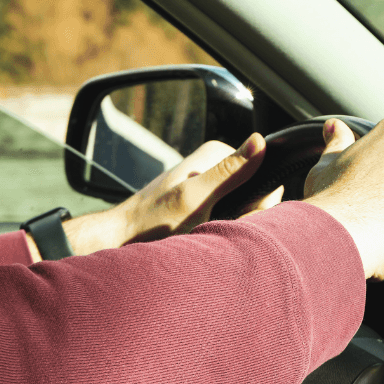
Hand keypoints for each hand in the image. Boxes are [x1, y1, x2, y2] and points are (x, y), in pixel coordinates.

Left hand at [50, 135, 281, 257]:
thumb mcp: (194, 198)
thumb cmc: (152, 223)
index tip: (236, 215)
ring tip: (206, 235)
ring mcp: (206, 186)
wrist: (119, 242)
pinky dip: (220, 232)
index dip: (259, 201)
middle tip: (215, 228)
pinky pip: (226, 218)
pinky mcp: (199, 205)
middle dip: (245, 215)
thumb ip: (228, 172)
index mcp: (213, 154)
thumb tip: (259, 140)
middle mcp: (211, 166)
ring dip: (231, 226)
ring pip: (242, 208)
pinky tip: (203, 239)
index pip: (264, 174)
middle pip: (254, 193)